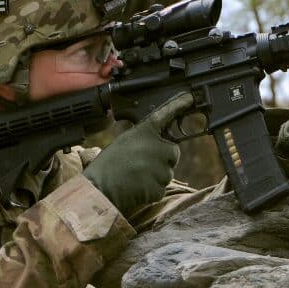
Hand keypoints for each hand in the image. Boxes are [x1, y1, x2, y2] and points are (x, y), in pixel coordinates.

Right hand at [83, 93, 193, 216]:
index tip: (188, 97)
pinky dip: (151, 190)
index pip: (165, 114)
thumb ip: (143, 139)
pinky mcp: (161, 186)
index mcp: (145, 132)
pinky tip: (136, 187)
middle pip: (172, 152)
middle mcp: (158, 147)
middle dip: (162, 159)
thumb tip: (156, 144)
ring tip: (134, 175)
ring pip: (167, 172)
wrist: (100, 189)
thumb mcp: (124, 142)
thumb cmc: (107, 166)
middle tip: (140, 164)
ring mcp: (162, 168)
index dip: (177, 105)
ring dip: (155, 176)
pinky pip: (161, 187)